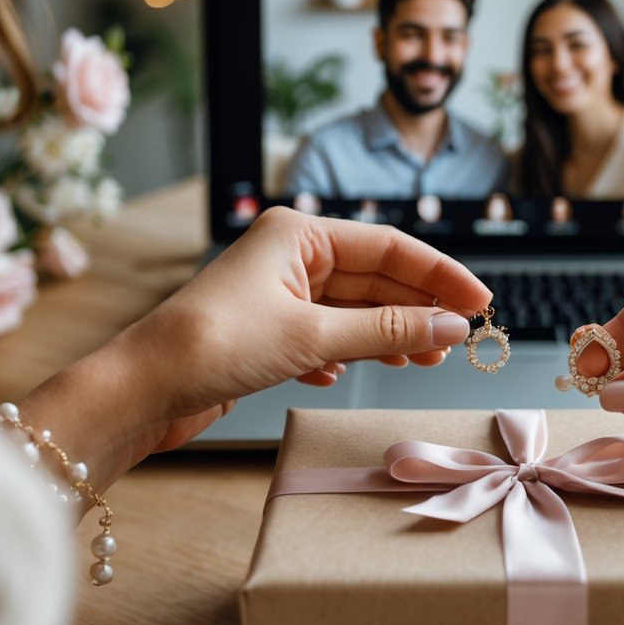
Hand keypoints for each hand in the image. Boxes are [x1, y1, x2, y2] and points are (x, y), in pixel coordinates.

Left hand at [18, 208, 491, 490]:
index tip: (481, 303)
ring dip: (388, 337)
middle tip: (458, 343)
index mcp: (300, 234)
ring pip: (353, 311)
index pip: (391, 248)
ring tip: (422, 363)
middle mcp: (292, 257)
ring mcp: (278, 294)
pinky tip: (344, 375)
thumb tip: (451, 327)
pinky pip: (325, 335)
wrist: (142, 390)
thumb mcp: (313, 336)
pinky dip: (344, 353)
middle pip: (376, 280)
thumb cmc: (216, 346)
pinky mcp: (267, 331)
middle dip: (417, 312)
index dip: (440, 275)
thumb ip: (388, 331)